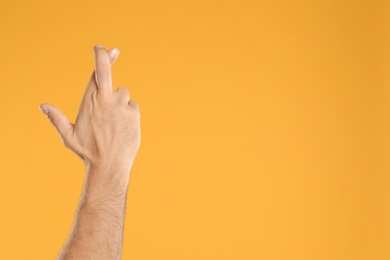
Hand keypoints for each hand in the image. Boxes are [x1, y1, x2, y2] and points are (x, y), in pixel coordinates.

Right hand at [40, 44, 140, 178]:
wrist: (109, 166)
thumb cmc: (88, 152)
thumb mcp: (69, 136)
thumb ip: (56, 119)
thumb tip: (42, 105)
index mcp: (88, 101)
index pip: (94, 74)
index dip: (101, 57)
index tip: (102, 48)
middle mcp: (104, 99)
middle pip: (106, 70)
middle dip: (107, 56)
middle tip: (113, 49)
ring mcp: (121, 105)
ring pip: (122, 93)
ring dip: (119, 102)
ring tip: (114, 123)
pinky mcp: (134, 112)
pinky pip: (132, 106)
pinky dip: (128, 112)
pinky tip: (123, 127)